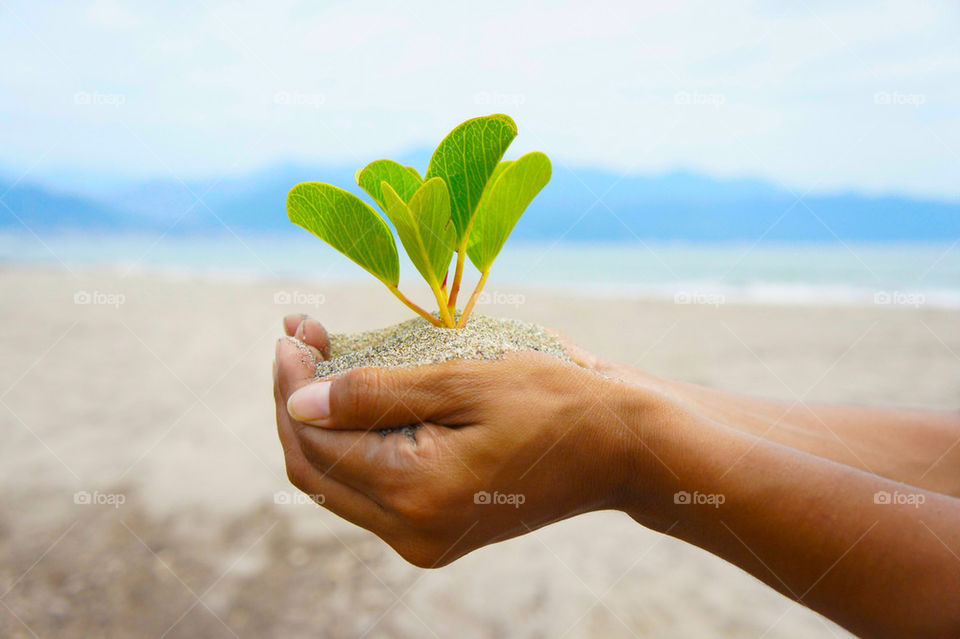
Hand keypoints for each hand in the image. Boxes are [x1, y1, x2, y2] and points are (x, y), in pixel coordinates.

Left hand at [274, 315, 648, 567]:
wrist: (619, 445)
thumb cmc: (554, 400)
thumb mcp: (464, 380)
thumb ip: (375, 394)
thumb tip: (298, 402)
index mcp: (417, 495)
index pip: (316, 443)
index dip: (290, 386)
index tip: (291, 331)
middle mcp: (411, 531)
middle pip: (317, 469)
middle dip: (297, 401)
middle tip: (300, 337)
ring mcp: (423, 537)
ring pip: (340, 480)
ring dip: (322, 419)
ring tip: (322, 354)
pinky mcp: (436, 527)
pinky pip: (373, 486)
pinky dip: (356, 439)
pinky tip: (357, 393)